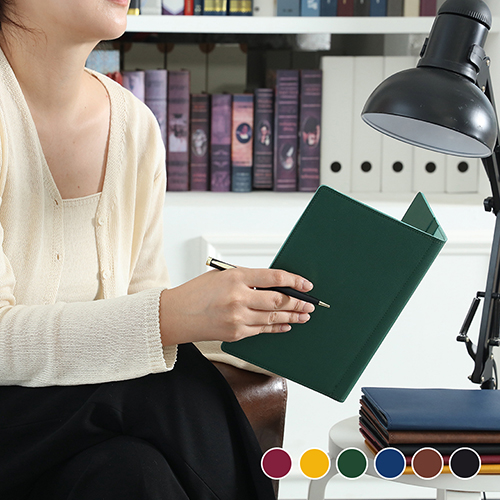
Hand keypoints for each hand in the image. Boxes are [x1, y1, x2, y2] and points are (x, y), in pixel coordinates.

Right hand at [159, 267, 314, 345]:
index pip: (273, 277)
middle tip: (311, 304)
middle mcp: (238, 298)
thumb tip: (274, 283)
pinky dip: (277, 327)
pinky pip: (263, 330)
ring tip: (305, 315)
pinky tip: (287, 324)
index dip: (294, 280)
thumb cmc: (197, 292)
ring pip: (274, 317)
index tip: (306, 285)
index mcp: (235, 277)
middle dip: (298, 302)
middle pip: (278, 300)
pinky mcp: (237, 334)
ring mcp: (238, 318)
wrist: (176, 315)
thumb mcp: (222, 275)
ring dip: (293, 316)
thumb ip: (247, 278)